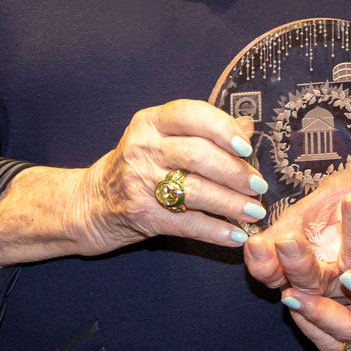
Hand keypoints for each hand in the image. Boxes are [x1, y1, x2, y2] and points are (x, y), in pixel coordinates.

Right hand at [0, 99, 267, 265]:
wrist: (92, 202)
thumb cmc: (139, 166)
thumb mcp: (162, 139)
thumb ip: (203, 130)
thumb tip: (248, 126)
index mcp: (150, 122)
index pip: (192, 114)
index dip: (224, 129)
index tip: (247, 147)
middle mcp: (142, 148)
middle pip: (199, 155)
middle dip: (235, 173)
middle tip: (259, 186)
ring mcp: (139, 182)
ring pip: (196, 191)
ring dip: (232, 204)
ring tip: (255, 212)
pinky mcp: (141, 215)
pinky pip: (187, 224)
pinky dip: (216, 231)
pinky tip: (236, 235)